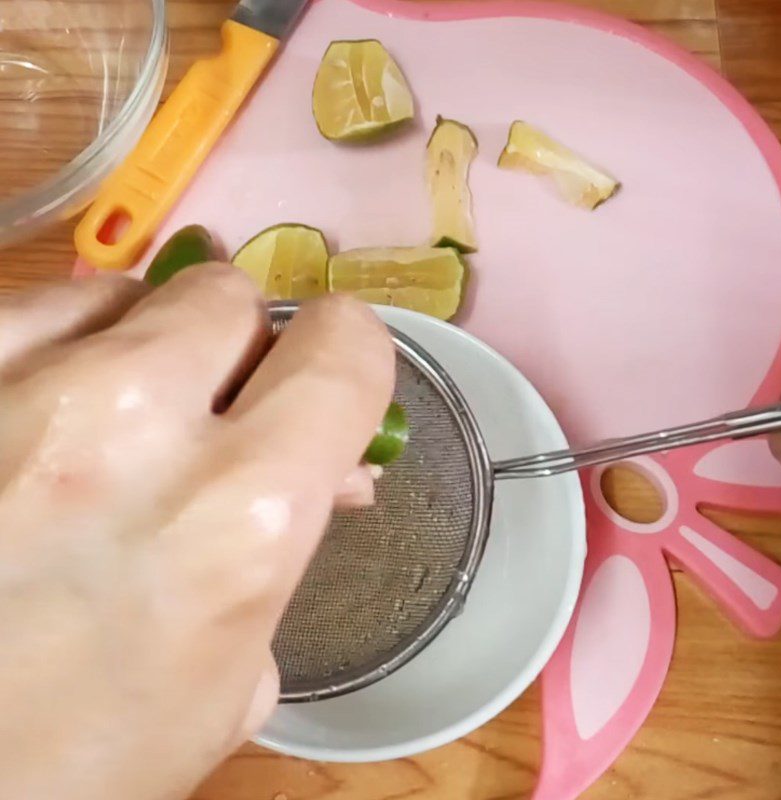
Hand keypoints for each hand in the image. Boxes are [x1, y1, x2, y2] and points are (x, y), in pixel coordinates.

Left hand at [0, 266, 393, 799]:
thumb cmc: (76, 761)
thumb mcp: (228, 680)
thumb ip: (293, 545)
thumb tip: (335, 470)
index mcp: (240, 513)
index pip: (345, 350)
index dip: (350, 360)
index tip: (327, 385)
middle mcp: (135, 422)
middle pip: (235, 299)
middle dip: (245, 351)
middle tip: (219, 418)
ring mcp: (24, 388)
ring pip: (139, 292)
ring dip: (155, 344)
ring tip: (125, 421)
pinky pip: (42, 307)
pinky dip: (70, 342)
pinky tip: (54, 403)